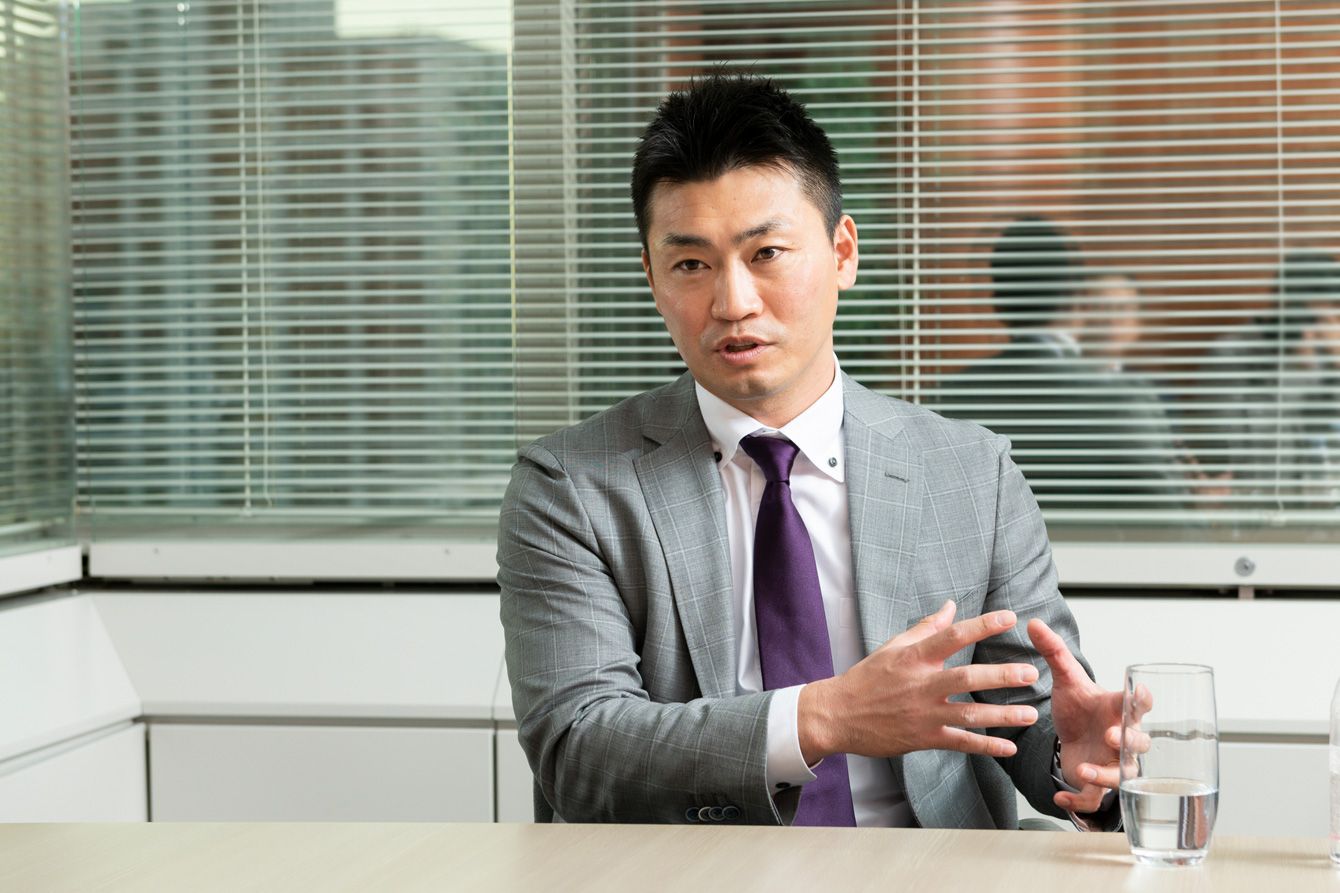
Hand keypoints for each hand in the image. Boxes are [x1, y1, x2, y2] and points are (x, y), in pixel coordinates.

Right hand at [798, 600, 1039, 763]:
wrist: (838, 715)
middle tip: (1030, 672)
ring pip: (969, 714)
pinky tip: (1008, 747)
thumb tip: (951, 606)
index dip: (982, 625)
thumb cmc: (866, 678)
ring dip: (1002, 715)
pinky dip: (985, 747)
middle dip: (1001, 675)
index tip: (1010, 618)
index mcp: (913, 657)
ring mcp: (923, 713)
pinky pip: (959, 742)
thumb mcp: (893, 647)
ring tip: (1030, 714)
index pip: (952, 636)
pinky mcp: (923, 738)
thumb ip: (926, 628)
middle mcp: (920, 684)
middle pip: (967, 678)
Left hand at [1027, 618, 1128, 812]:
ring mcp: (1112, 762)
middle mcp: (1121, 737)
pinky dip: (1079, 803)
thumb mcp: (1066, 679)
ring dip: (1107, 775)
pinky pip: (1095, 799)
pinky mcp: (1097, 783)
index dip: (1142, 699)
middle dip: (1130, 741)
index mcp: (1116, 708)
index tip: (1139, 693)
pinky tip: (1058, 798)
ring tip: (1084, 769)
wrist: (1075, 735)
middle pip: (1140, 743)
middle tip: (1112, 736)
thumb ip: (1053, 652)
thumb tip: (1032, 622)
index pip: (1139, 702)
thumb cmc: (1080, 707)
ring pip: (1123, 775)